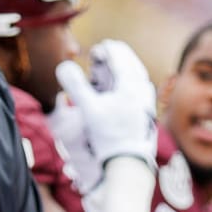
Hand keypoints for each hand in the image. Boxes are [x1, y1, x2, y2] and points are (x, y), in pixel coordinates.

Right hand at [54, 39, 156, 171]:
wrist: (129, 162)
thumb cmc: (109, 136)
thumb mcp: (88, 109)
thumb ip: (76, 85)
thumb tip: (63, 65)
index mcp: (131, 83)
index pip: (119, 55)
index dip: (105, 49)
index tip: (95, 49)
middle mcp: (143, 88)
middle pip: (130, 61)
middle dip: (115, 55)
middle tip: (103, 53)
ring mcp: (147, 99)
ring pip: (136, 73)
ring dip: (122, 67)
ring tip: (111, 66)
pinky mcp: (147, 110)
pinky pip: (139, 86)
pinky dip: (128, 80)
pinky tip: (121, 86)